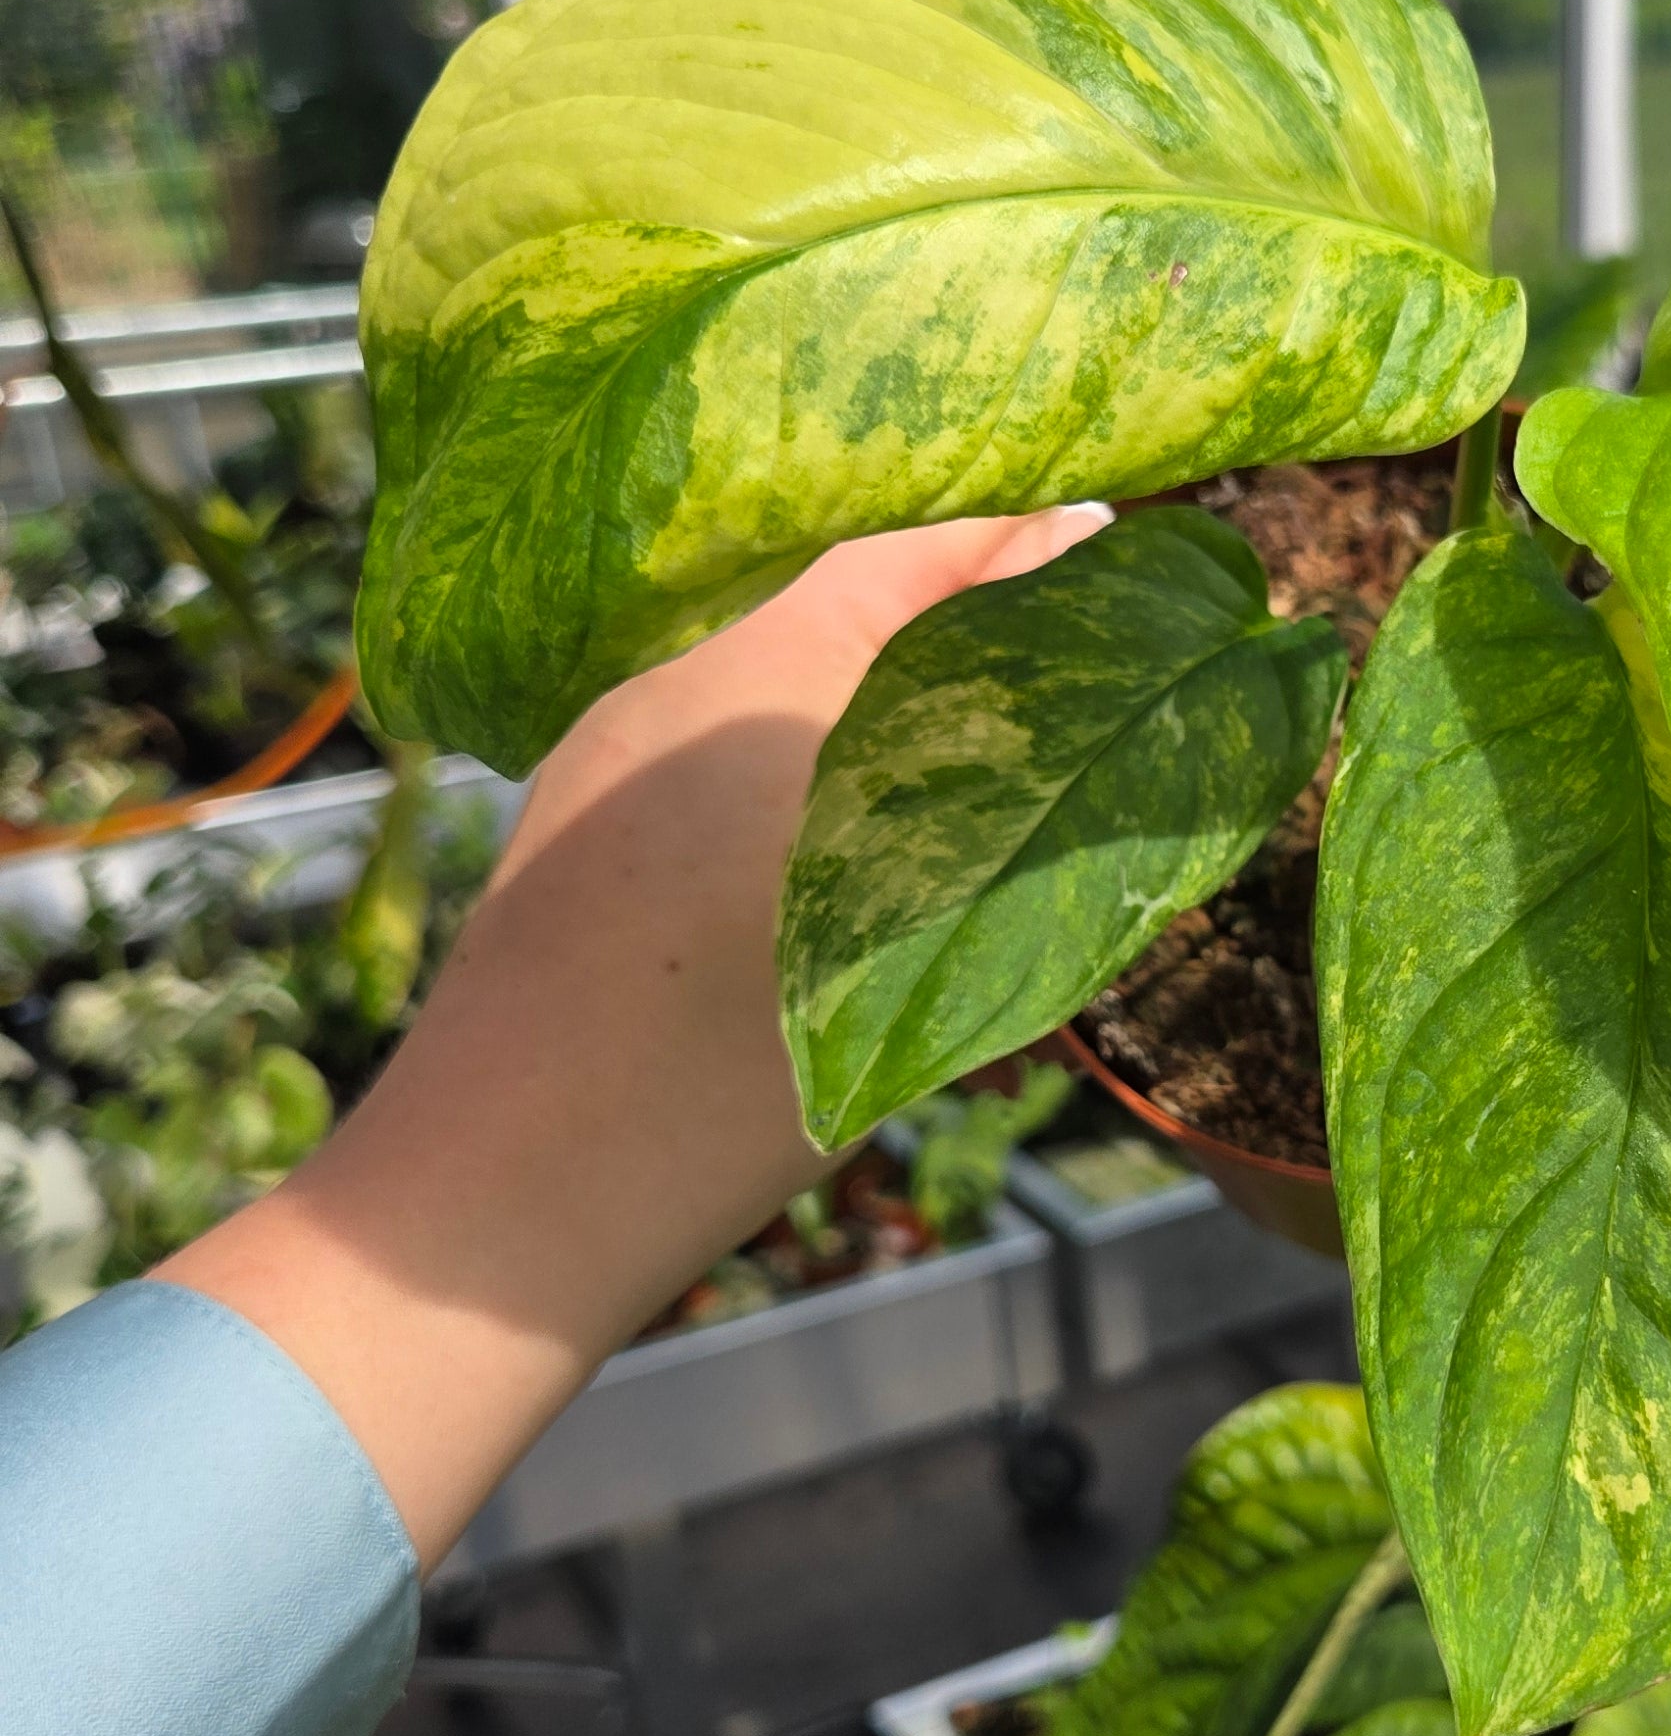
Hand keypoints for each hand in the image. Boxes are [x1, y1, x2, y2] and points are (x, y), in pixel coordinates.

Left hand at [160, 509, 1108, 1565]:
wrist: (498, 1197)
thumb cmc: (717, 1077)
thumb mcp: (903, 954)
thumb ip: (1008, 843)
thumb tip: (1100, 780)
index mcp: (761, 679)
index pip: (911, 554)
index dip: (1017, 543)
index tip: (1108, 538)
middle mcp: (672, 688)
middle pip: (842, 612)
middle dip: (959, 625)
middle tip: (1072, 658)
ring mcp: (604, 759)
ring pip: (773, 689)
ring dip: (878, 703)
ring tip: (983, 762)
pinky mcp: (566, 832)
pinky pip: (712, 756)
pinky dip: (801, 764)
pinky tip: (856, 849)